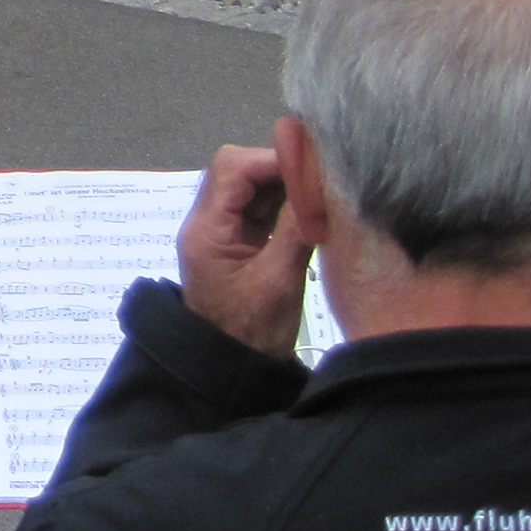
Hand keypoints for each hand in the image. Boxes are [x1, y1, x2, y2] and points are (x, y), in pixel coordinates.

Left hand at [176, 141, 314, 353]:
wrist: (232, 370)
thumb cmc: (251, 335)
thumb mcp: (279, 284)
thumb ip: (296, 231)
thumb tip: (321, 188)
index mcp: (206, 229)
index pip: (233, 169)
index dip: (273, 159)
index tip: (313, 165)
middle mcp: (208, 222)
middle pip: (241, 172)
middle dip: (283, 170)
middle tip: (324, 181)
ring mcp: (223, 231)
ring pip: (254, 189)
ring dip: (288, 187)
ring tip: (324, 196)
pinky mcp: (240, 242)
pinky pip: (262, 209)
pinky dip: (288, 205)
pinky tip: (313, 212)